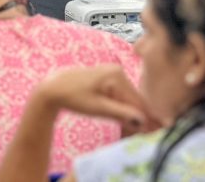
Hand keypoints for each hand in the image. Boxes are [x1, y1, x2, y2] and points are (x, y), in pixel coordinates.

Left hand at [35, 65, 155, 134]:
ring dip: (129, 112)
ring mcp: (112, 72)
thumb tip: (142, 120)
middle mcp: (118, 70)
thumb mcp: (98, 108)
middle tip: (139, 133)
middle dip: (136, 116)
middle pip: (133, 98)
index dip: (145, 118)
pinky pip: (119, 94)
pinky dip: (121, 106)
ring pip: (127, 98)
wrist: (53, 89)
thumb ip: (121, 113)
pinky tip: (120, 117)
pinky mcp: (106, 78)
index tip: (151, 133)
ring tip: (129, 128)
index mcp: (117, 75)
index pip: (137, 100)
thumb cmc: (73, 97)